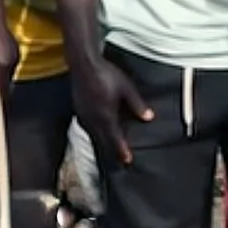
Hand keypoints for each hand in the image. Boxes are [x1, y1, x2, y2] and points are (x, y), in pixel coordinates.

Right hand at [71, 51, 153, 168]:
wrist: (83, 66)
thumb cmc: (107, 75)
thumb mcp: (127, 89)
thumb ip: (137, 105)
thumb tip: (149, 118)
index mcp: (105, 115)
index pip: (114, 137)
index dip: (121, 150)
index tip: (127, 161)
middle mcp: (92, 119)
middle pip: (102, 140)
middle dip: (112, 151)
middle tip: (120, 162)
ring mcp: (83, 115)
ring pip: (93, 135)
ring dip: (102, 143)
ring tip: (110, 150)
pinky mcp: (78, 110)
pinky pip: (87, 127)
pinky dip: (94, 133)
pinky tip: (98, 133)